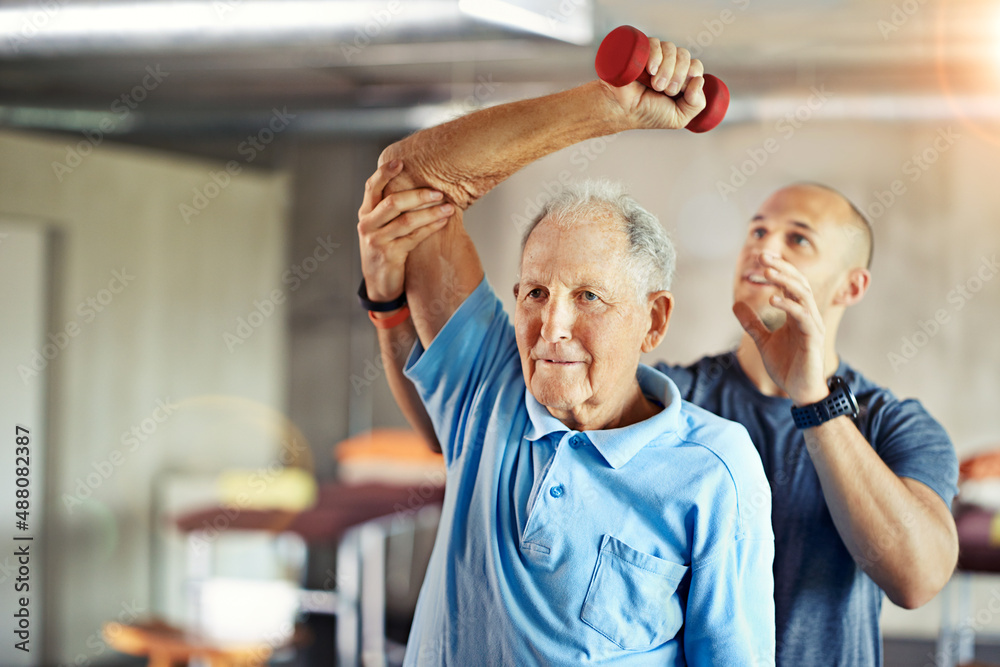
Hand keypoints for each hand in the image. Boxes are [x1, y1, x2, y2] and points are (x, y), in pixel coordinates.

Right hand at [357, 160, 453, 301]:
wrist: (379, 284)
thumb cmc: (384, 249)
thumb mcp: (380, 227)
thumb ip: (390, 208)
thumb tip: (416, 184)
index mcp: (365, 213)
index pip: (371, 187)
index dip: (384, 173)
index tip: (401, 162)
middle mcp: (367, 225)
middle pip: (392, 202)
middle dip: (418, 195)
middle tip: (439, 191)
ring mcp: (377, 241)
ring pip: (406, 221)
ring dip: (431, 212)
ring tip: (449, 207)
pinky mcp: (389, 255)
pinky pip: (414, 238)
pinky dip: (431, 228)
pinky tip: (443, 222)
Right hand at [601, 38, 706, 130]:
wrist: (622, 109)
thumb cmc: (647, 113)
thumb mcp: (679, 118)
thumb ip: (697, 104)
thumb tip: (699, 79)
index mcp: (680, 77)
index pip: (695, 66)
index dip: (690, 78)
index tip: (675, 92)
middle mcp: (669, 63)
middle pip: (685, 56)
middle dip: (678, 75)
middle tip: (664, 90)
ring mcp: (655, 55)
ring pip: (672, 49)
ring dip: (667, 69)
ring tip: (654, 84)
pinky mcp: (641, 49)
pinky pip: (656, 43)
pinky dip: (656, 56)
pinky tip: (650, 70)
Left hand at [732, 253, 829, 404]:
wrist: (800, 391)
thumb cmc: (787, 366)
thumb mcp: (763, 341)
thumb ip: (752, 323)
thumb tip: (736, 304)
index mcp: (797, 313)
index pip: (790, 284)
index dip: (777, 269)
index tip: (760, 256)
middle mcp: (808, 315)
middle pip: (798, 283)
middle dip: (781, 268)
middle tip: (763, 256)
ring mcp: (813, 326)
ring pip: (803, 295)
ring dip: (785, 282)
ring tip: (767, 272)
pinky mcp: (813, 339)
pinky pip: (804, 317)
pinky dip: (790, 306)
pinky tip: (773, 300)